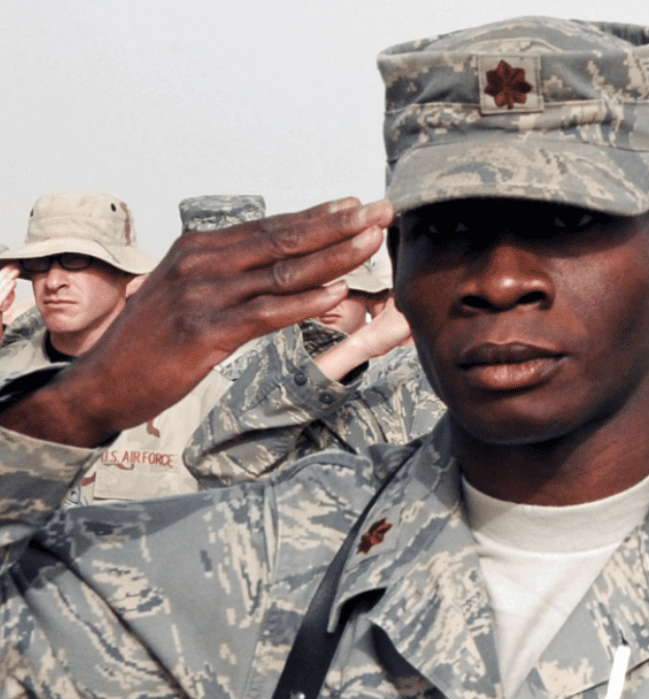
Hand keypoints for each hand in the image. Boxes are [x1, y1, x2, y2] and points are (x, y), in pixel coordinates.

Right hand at [1, 198, 394, 446]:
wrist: (103, 380)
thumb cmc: (153, 341)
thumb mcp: (187, 293)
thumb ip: (227, 275)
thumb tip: (274, 264)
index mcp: (199, 249)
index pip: (271, 227)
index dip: (319, 217)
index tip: (358, 206)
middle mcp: (201, 263)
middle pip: (284, 239)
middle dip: (339, 225)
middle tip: (382, 211)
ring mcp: (202, 296)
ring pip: (283, 272)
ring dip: (334, 256)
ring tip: (372, 243)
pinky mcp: (205, 332)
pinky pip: (265, 313)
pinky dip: (304, 302)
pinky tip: (336, 292)